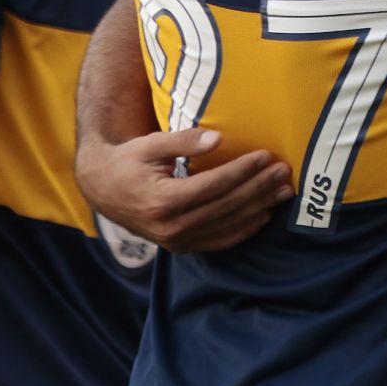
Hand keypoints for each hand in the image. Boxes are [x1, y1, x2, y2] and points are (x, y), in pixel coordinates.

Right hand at [75, 129, 292, 252]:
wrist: (102, 189)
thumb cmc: (128, 161)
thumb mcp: (150, 144)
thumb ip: (183, 141)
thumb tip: (218, 138)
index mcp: (163, 200)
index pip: (214, 185)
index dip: (243, 170)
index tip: (266, 156)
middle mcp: (171, 227)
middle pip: (226, 206)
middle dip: (259, 188)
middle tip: (284, 172)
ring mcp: (176, 241)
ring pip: (227, 225)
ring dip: (259, 209)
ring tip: (283, 192)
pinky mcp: (180, 247)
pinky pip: (218, 242)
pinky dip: (243, 230)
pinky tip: (262, 217)